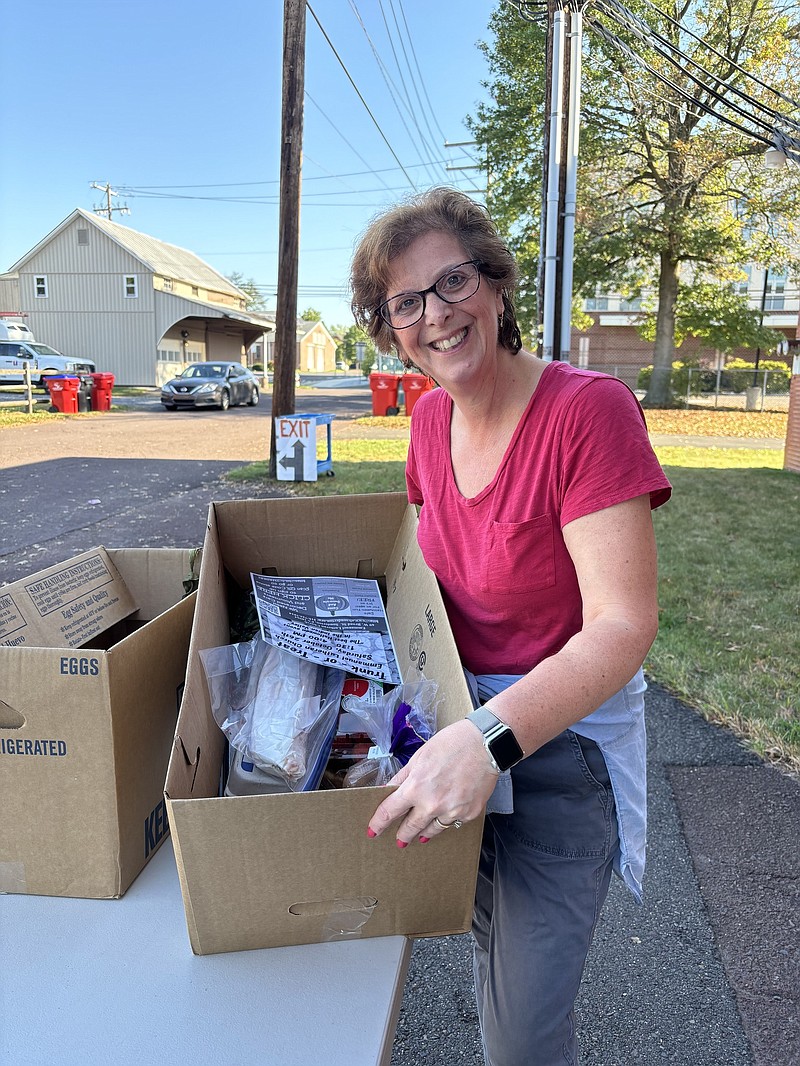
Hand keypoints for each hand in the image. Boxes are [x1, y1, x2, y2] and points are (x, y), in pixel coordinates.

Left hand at [366, 718, 498, 846]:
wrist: (486, 744)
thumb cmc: (452, 744)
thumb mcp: (420, 756)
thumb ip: (403, 776)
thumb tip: (389, 790)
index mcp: (416, 787)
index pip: (390, 811)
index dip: (379, 823)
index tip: (373, 830)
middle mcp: (432, 804)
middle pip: (411, 828)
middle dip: (403, 835)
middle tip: (399, 841)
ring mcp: (452, 812)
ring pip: (433, 830)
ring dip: (424, 832)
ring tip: (420, 835)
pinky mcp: (469, 814)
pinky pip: (453, 822)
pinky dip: (448, 820)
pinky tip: (446, 816)